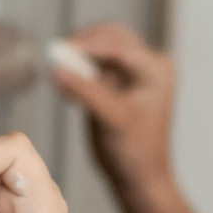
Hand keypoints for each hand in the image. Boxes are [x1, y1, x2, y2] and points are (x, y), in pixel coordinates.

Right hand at [50, 21, 179, 208]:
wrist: (137, 176)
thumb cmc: (135, 152)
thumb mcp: (113, 120)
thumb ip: (87, 92)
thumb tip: (57, 68)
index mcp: (157, 70)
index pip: (120, 45)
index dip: (88, 44)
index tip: (59, 49)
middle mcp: (149, 64)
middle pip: (110, 37)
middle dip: (83, 44)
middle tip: (55, 54)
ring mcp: (134, 71)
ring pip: (101, 47)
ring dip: (79, 55)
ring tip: (58, 68)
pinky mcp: (117, 80)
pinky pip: (94, 64)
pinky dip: (78, 69)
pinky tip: (66, 82)